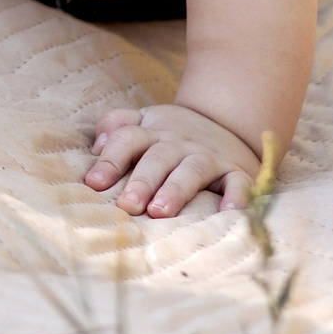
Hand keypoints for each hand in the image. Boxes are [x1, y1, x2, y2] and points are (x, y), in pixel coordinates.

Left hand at [84, 103, 263, 216]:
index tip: (94, 183)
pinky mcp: (237, 172)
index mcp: (153, 131)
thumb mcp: (144, 120)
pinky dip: (236, 197)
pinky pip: (239, 183)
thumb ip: (116, 125)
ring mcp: (210, 156)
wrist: (227, 123)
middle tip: (127, 205)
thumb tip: (96, 144)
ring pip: (193, 169)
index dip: (110, 159)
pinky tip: (228, 213)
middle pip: (158, 157)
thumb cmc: (173, 134)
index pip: (128, 139)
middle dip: (142, 181)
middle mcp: (180, 142)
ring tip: (160, 211)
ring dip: (176, 190)